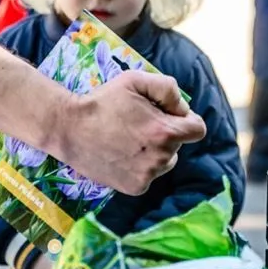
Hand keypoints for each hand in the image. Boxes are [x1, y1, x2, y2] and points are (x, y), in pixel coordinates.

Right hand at [56, 71, 204, 194]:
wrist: (69, 128)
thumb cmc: (103, 101)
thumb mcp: (135, 80)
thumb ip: (168, 89)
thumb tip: (183, 109)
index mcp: (165, 132)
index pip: (197, 130)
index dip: (186, 119)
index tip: (169, 115)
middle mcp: (161, 158)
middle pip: (178, 145)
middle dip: (165, 132)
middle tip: (137, 123)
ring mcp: (148, 176)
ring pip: (165, 161)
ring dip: (154, 151)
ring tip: (127, 139)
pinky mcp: (135, 188)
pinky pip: (149, 175)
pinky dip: (140, 165)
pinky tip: (120, 154)